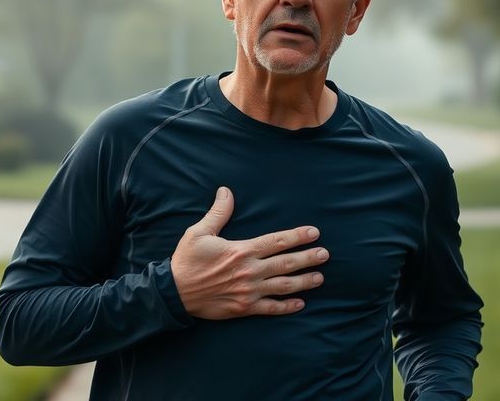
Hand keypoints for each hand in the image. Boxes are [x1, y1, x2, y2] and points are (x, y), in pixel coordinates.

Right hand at [170, 186, 328, 319]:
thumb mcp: (199, 232)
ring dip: (304, 282)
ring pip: (283, 286)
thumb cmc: (187, 260)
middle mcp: (250, 271)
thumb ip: (218, 213)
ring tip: (320, 278)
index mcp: (241, 250)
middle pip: (286, 263)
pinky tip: (300, 303)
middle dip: (308, 258)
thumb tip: (226, 191)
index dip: (297, 236)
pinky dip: (287, 307)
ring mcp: (249, 291)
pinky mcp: (244, 308)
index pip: (276, 241)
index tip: (314, 233)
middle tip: (325, 255)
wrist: (174, 292)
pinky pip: (271, 308)